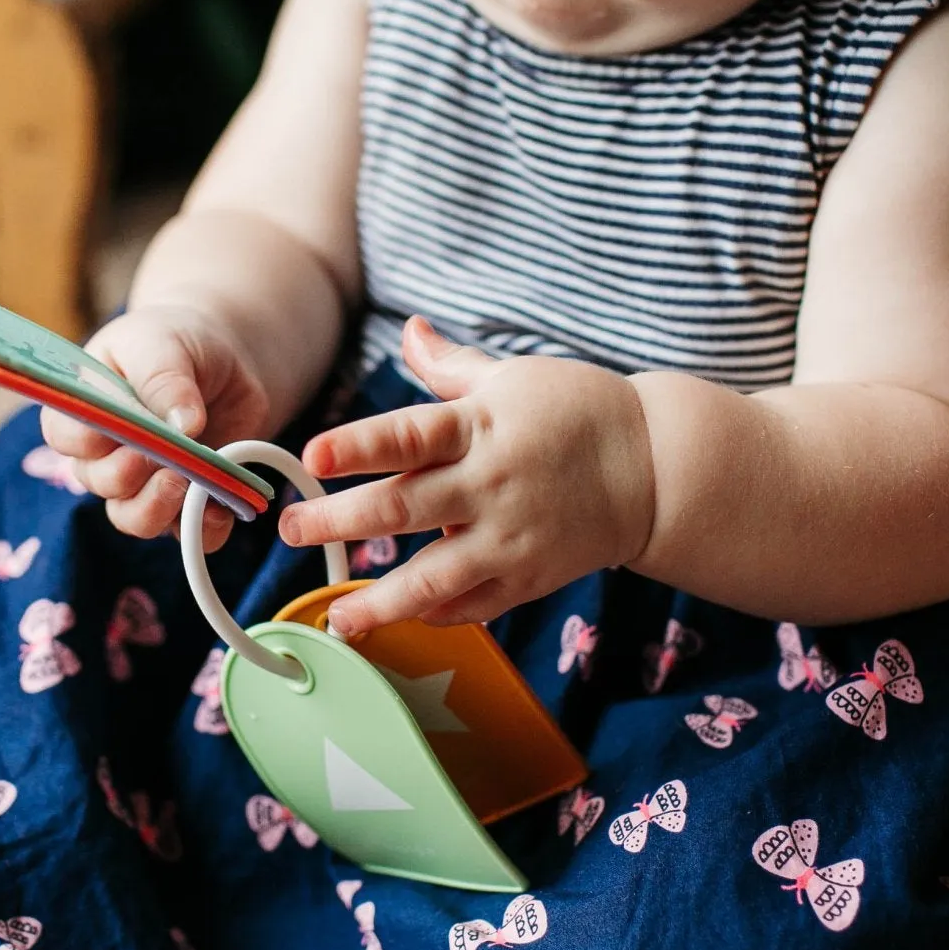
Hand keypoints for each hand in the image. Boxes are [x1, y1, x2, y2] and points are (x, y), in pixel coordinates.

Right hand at [39, 304, 270, 547]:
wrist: (223, 359)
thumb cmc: (176, 342)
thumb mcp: (165, 342)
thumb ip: (165, 377)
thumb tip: (182, 426)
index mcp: (84, 407)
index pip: (64, 436)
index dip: (89, 442)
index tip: (126, 430)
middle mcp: (103, 454)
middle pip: (100, 483)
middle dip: (130, 474)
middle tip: (166, 454)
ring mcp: (142, 483)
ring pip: (134, 518)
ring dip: (159, 508)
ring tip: (187, 483)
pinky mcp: (183, 501)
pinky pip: (186, 532)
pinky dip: (203, 527)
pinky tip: (219, 506)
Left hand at [279, 316, 656, 632]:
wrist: (657, 467)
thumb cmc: (579, 411)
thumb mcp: (514, 377)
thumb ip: (450, 367)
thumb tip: (410, 328)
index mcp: (480, 428)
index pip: (408, 435)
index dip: (359, 445)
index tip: (313, 455)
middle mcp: (489, 486)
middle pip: (403, 508)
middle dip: (340, 521)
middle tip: (292, 529)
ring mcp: (509, 539)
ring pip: (434, 577)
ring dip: (380, 602)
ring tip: (337, 618)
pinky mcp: (528, 578)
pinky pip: (474, 607)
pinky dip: (436, 616)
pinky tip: (398, 620)